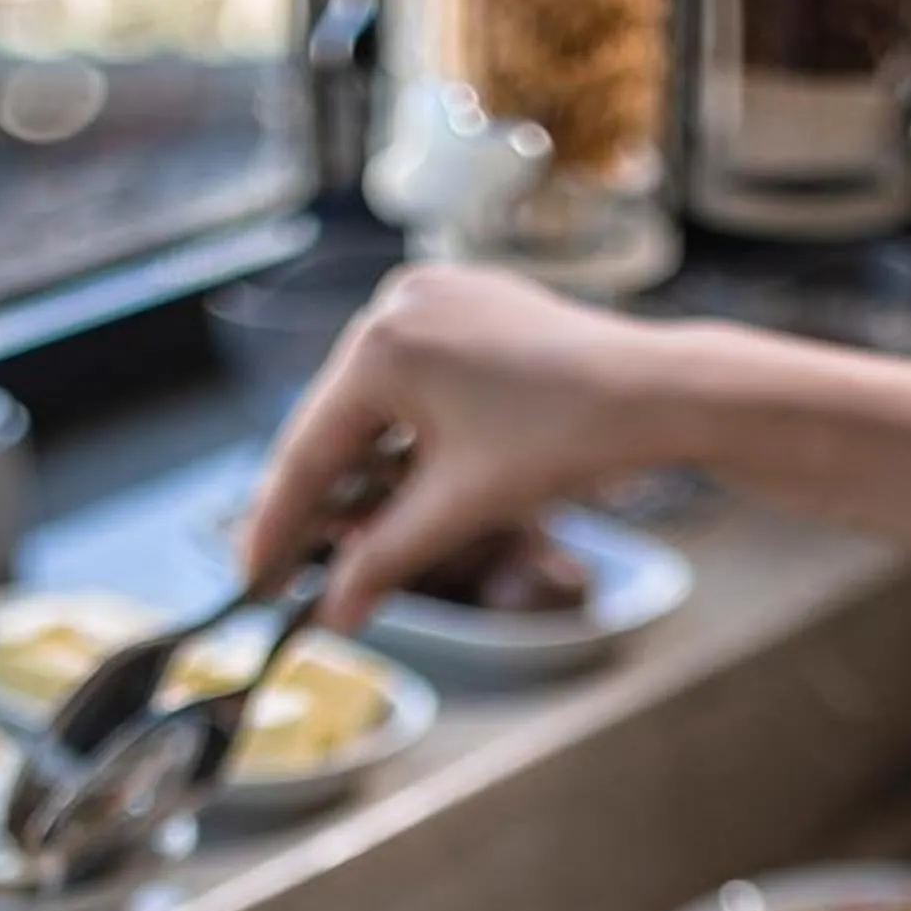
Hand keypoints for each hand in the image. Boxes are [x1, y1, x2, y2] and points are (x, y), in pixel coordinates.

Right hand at [240, 263, 681, 631]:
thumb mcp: (461, 509)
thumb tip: (333, 614)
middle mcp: (396, 305)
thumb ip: (386, 560)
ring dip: (367, 470)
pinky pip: (414, 379)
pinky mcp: (468, 303)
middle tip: (294, 569)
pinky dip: (405, 433)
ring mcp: (434, 296)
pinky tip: (407, 481)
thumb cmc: (566, 440)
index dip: (277, 525)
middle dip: (324, 501)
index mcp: (381, 346)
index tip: (251, 579)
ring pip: (376, 404)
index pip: (308, 451)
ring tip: (360, 535)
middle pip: (337, 424)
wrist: (659, 392)